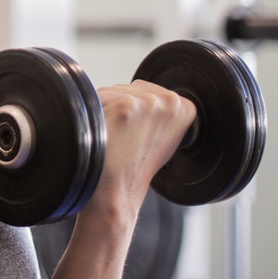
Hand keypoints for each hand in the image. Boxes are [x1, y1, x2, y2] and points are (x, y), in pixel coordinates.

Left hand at [90, 81, 196, 215]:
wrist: (117, 190)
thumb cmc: (135, 167)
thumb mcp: (163, 137)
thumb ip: (160, 111)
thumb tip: (145, 93)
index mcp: (184, 108)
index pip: (148, 92)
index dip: (135, 112)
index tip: (136, 132)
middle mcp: (170, 101)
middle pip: (130, 88)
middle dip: (120, 107)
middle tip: (123, 137)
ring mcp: (148, 102)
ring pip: (112, 91)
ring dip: (106, 110)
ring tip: (114, 137)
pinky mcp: (125, 106)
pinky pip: (98, 98)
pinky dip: (93, 115)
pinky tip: (103, 135)